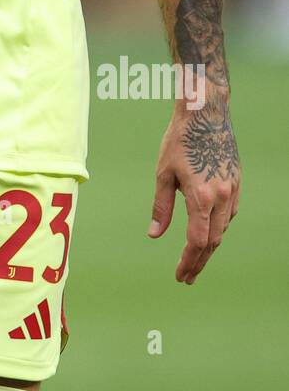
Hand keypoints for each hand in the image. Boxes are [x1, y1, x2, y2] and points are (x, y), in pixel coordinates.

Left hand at [148, 96, 239, 283]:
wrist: (205, 113)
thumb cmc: (179, 140)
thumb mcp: (163, 173)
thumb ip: (161, 207)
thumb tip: (154, 235)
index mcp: (201, 196)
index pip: (197, 241)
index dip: (188, 261)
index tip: (180, 276)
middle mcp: (221, 196)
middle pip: (213, 241)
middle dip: (199, 261)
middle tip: (187, 277)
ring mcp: (232, 189)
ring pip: (223, 228)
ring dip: (210, 246)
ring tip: (195, 258)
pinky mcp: (236, 182)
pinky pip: (229, 213)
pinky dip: (218, 226)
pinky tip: (208, 231)